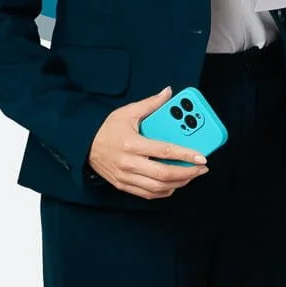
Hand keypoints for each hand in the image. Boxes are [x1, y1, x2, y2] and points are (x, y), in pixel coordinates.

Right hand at [87, 85, 210, 199]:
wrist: (83, 146)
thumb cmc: (107, 129)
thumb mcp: (127, 112)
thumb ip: (150, 104)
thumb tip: (168, 92)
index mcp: (131, 144)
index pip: (164, 151)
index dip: (186, 154)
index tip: (201, 155)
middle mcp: (129, 163)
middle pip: (164, 174)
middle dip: (188, 172)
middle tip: (202, 167)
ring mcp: (125, 177)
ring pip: (158, 187)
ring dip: (179, 183)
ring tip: (192, 174)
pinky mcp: (123, 185)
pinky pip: (148, 194)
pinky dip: (165, 191)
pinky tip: (175, 183)